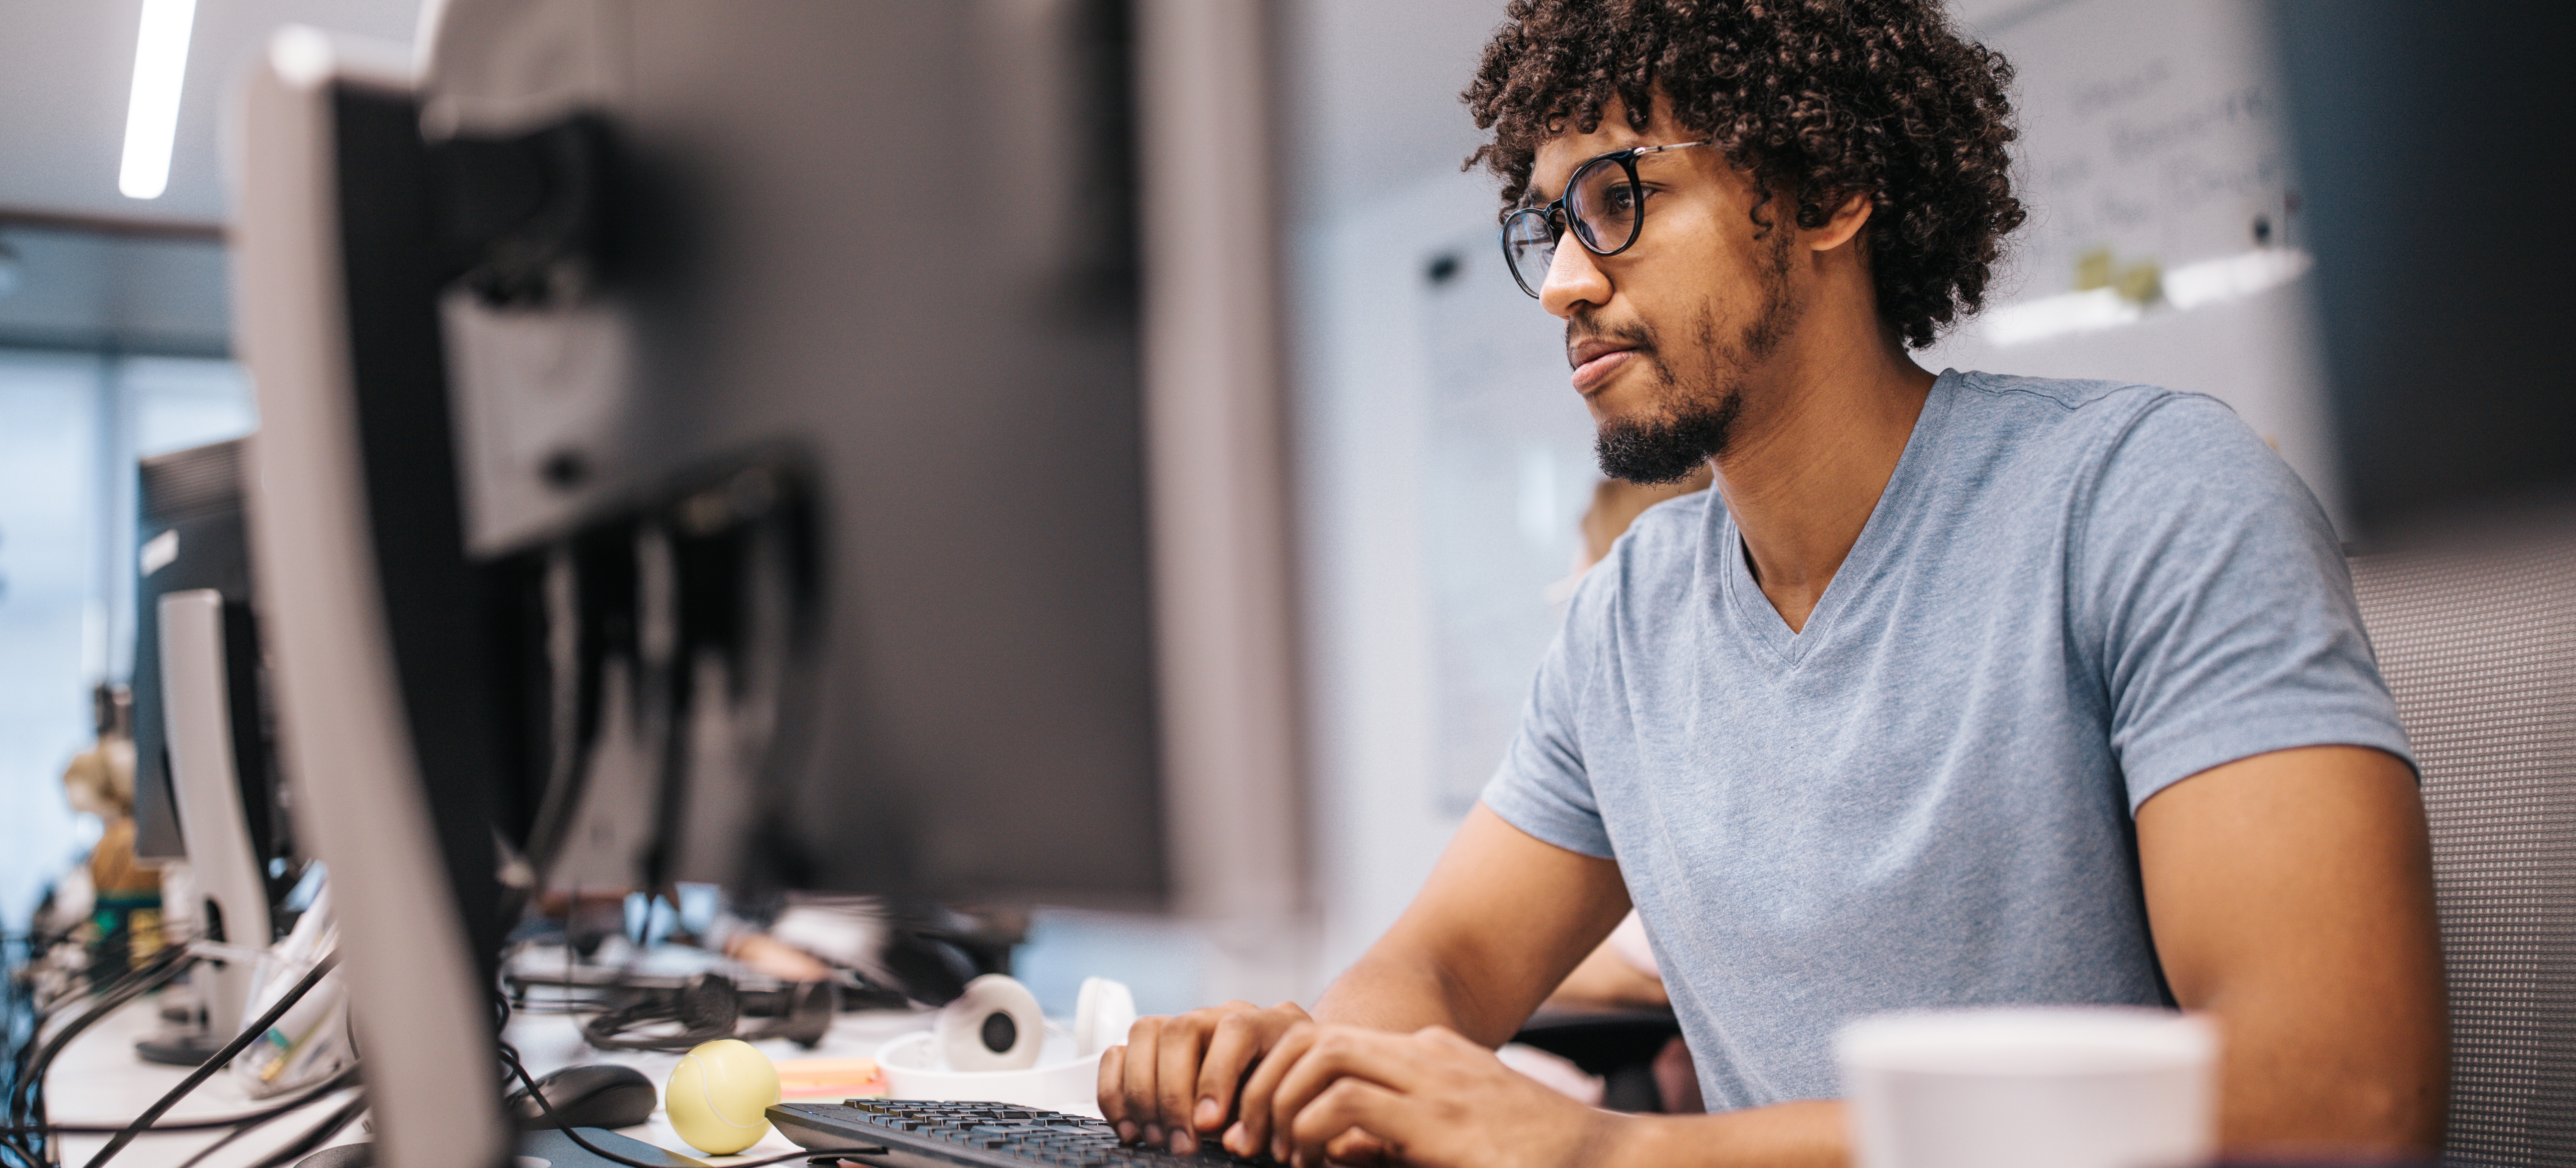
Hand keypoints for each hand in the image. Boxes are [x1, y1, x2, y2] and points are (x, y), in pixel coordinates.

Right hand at [1097, 1000, 1312, 1152]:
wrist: (1285, 1085)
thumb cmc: (1288, 1098)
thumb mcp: (1289, 1105)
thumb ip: (1264, 1118)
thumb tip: (1233, 1140)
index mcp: (1269, 1023)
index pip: (1235, 1031)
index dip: (1217, 1077)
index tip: (1208, 1125)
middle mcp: (1222, 1016)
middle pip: (1181, 1029)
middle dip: (1172, 1093)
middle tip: (1179, 1143)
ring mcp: (1185, 1025)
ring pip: (1146, 1033)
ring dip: (1142, 1092)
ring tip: (1155, 1137)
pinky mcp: (1153, 1046)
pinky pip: (1119, 1052)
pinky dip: (1115, 1091)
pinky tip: (1130, 1127)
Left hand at [1230, 1024, 1628, 1167]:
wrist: (1607, 1160)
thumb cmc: (1536, 1156)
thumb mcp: (1457, 1138)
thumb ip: (1401, 1135)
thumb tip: (1339, 1149)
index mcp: (1433, 1057)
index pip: (1336, 1042)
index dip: (1290, 1078)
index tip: (1274, 1129)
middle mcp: (1428, 1056)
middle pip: (1317, 1038)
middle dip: (1271, 1081)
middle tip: (1253, 1137)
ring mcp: (1434, 1082)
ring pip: (1323, 1057)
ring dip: (1284, 1102)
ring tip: (1278, 1151)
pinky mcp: (1437, 1121)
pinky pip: (1346, 1103)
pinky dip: (1312, 1130)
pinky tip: (1314, 1162)